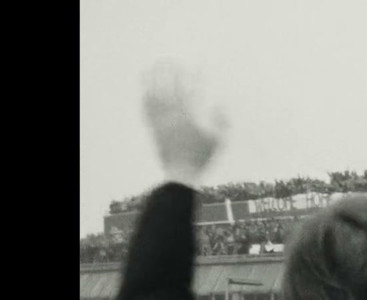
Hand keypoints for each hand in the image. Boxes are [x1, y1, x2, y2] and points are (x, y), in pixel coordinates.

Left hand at [142, 61, 226, 186]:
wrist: (181, 174)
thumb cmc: (202, 158)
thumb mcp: (218, 141)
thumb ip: (221, 122)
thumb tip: (222, 104)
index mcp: (190, 118)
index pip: (192, 90)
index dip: (193, 76)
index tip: (194, 64)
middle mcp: (173, 116)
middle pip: (170, 87)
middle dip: (170, 71)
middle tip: (170, 59)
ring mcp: (161, 121)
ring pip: (155, 94)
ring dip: (154, 79)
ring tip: (153, 67)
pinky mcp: (153, 128)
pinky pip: (147, 108)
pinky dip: (145, 95)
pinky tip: (144, 87)